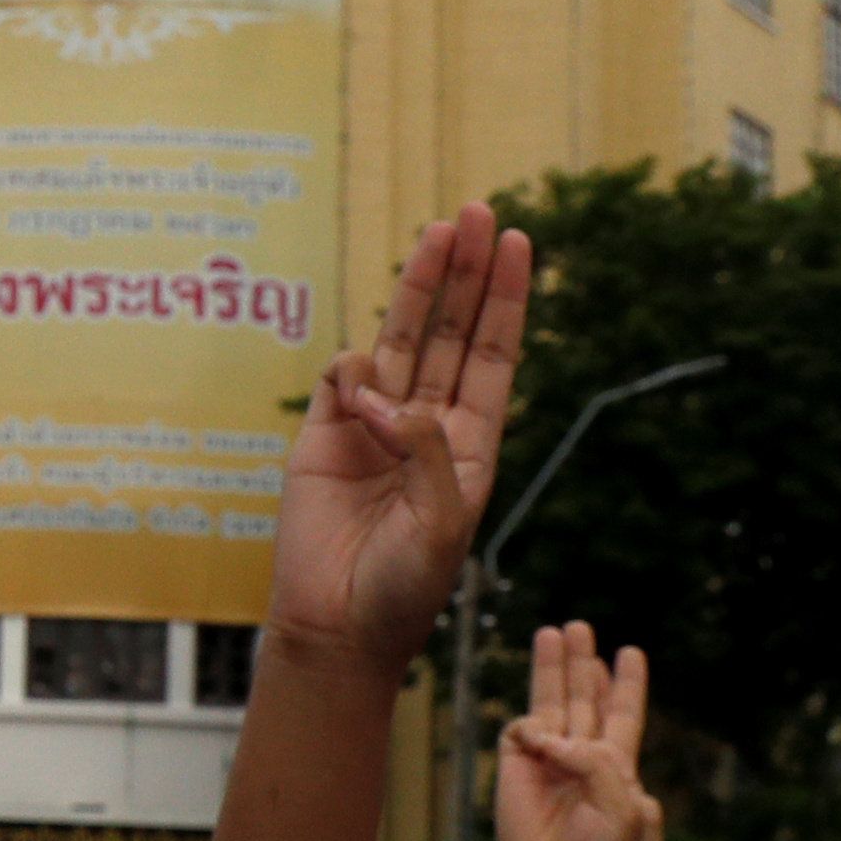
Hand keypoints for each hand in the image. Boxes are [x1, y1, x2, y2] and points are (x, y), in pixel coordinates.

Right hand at [261, 205, 532, 673]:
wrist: (337, 628)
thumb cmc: (404, 588)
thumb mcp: (443, 521)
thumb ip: (425, 447)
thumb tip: (383, 394)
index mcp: (469, 445)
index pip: (491, 354)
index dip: (506, 299)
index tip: (518, 243)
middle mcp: (424, 425)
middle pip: (450, 330)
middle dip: (466, 272)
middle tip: (479, 213)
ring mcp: (372, 427)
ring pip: (400, 339)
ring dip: (420, 284)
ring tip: (440, 230)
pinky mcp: (322, 435)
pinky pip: (343, 379)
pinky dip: (356, 372)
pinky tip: (365, 399)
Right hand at [490, 624, 650, 840]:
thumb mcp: (625, 809)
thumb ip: (600, 763)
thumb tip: (556, 739)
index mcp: (617, 768)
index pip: (623, 715)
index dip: (627, 684)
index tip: (631, 652)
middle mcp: (581, 757)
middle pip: (584, 697)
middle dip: (583, 662)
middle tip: (580, 626)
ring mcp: (547, 760)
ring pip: (551, 701)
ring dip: (553, 667)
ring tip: (554, 631)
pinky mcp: (515, 767)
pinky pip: (523, 731)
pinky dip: (533, 728)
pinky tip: (542, 741)